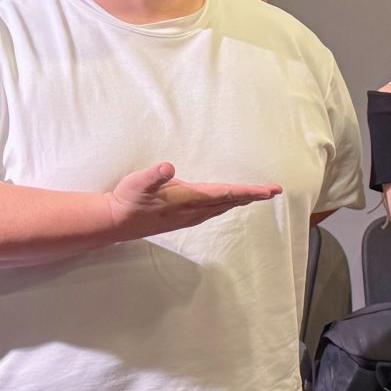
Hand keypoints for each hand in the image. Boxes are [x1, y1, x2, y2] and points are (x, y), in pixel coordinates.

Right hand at [106, 162, 280, 239]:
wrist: (116, 222)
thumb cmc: (127, 199)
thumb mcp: (137, 182)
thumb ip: (153, 175)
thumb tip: (168, 168)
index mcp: (189, 199)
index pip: (226, 193)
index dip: (249, 191)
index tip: (268, 191)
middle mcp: (193, 210)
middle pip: (230, 201)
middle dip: (253, 195)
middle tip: (275, 190)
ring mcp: (189, 216)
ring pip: (223, 207)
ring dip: (242, 199)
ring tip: (259, 194)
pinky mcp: (184, 217)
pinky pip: (213, 210)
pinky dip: (227, 204)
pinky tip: (229, 202)